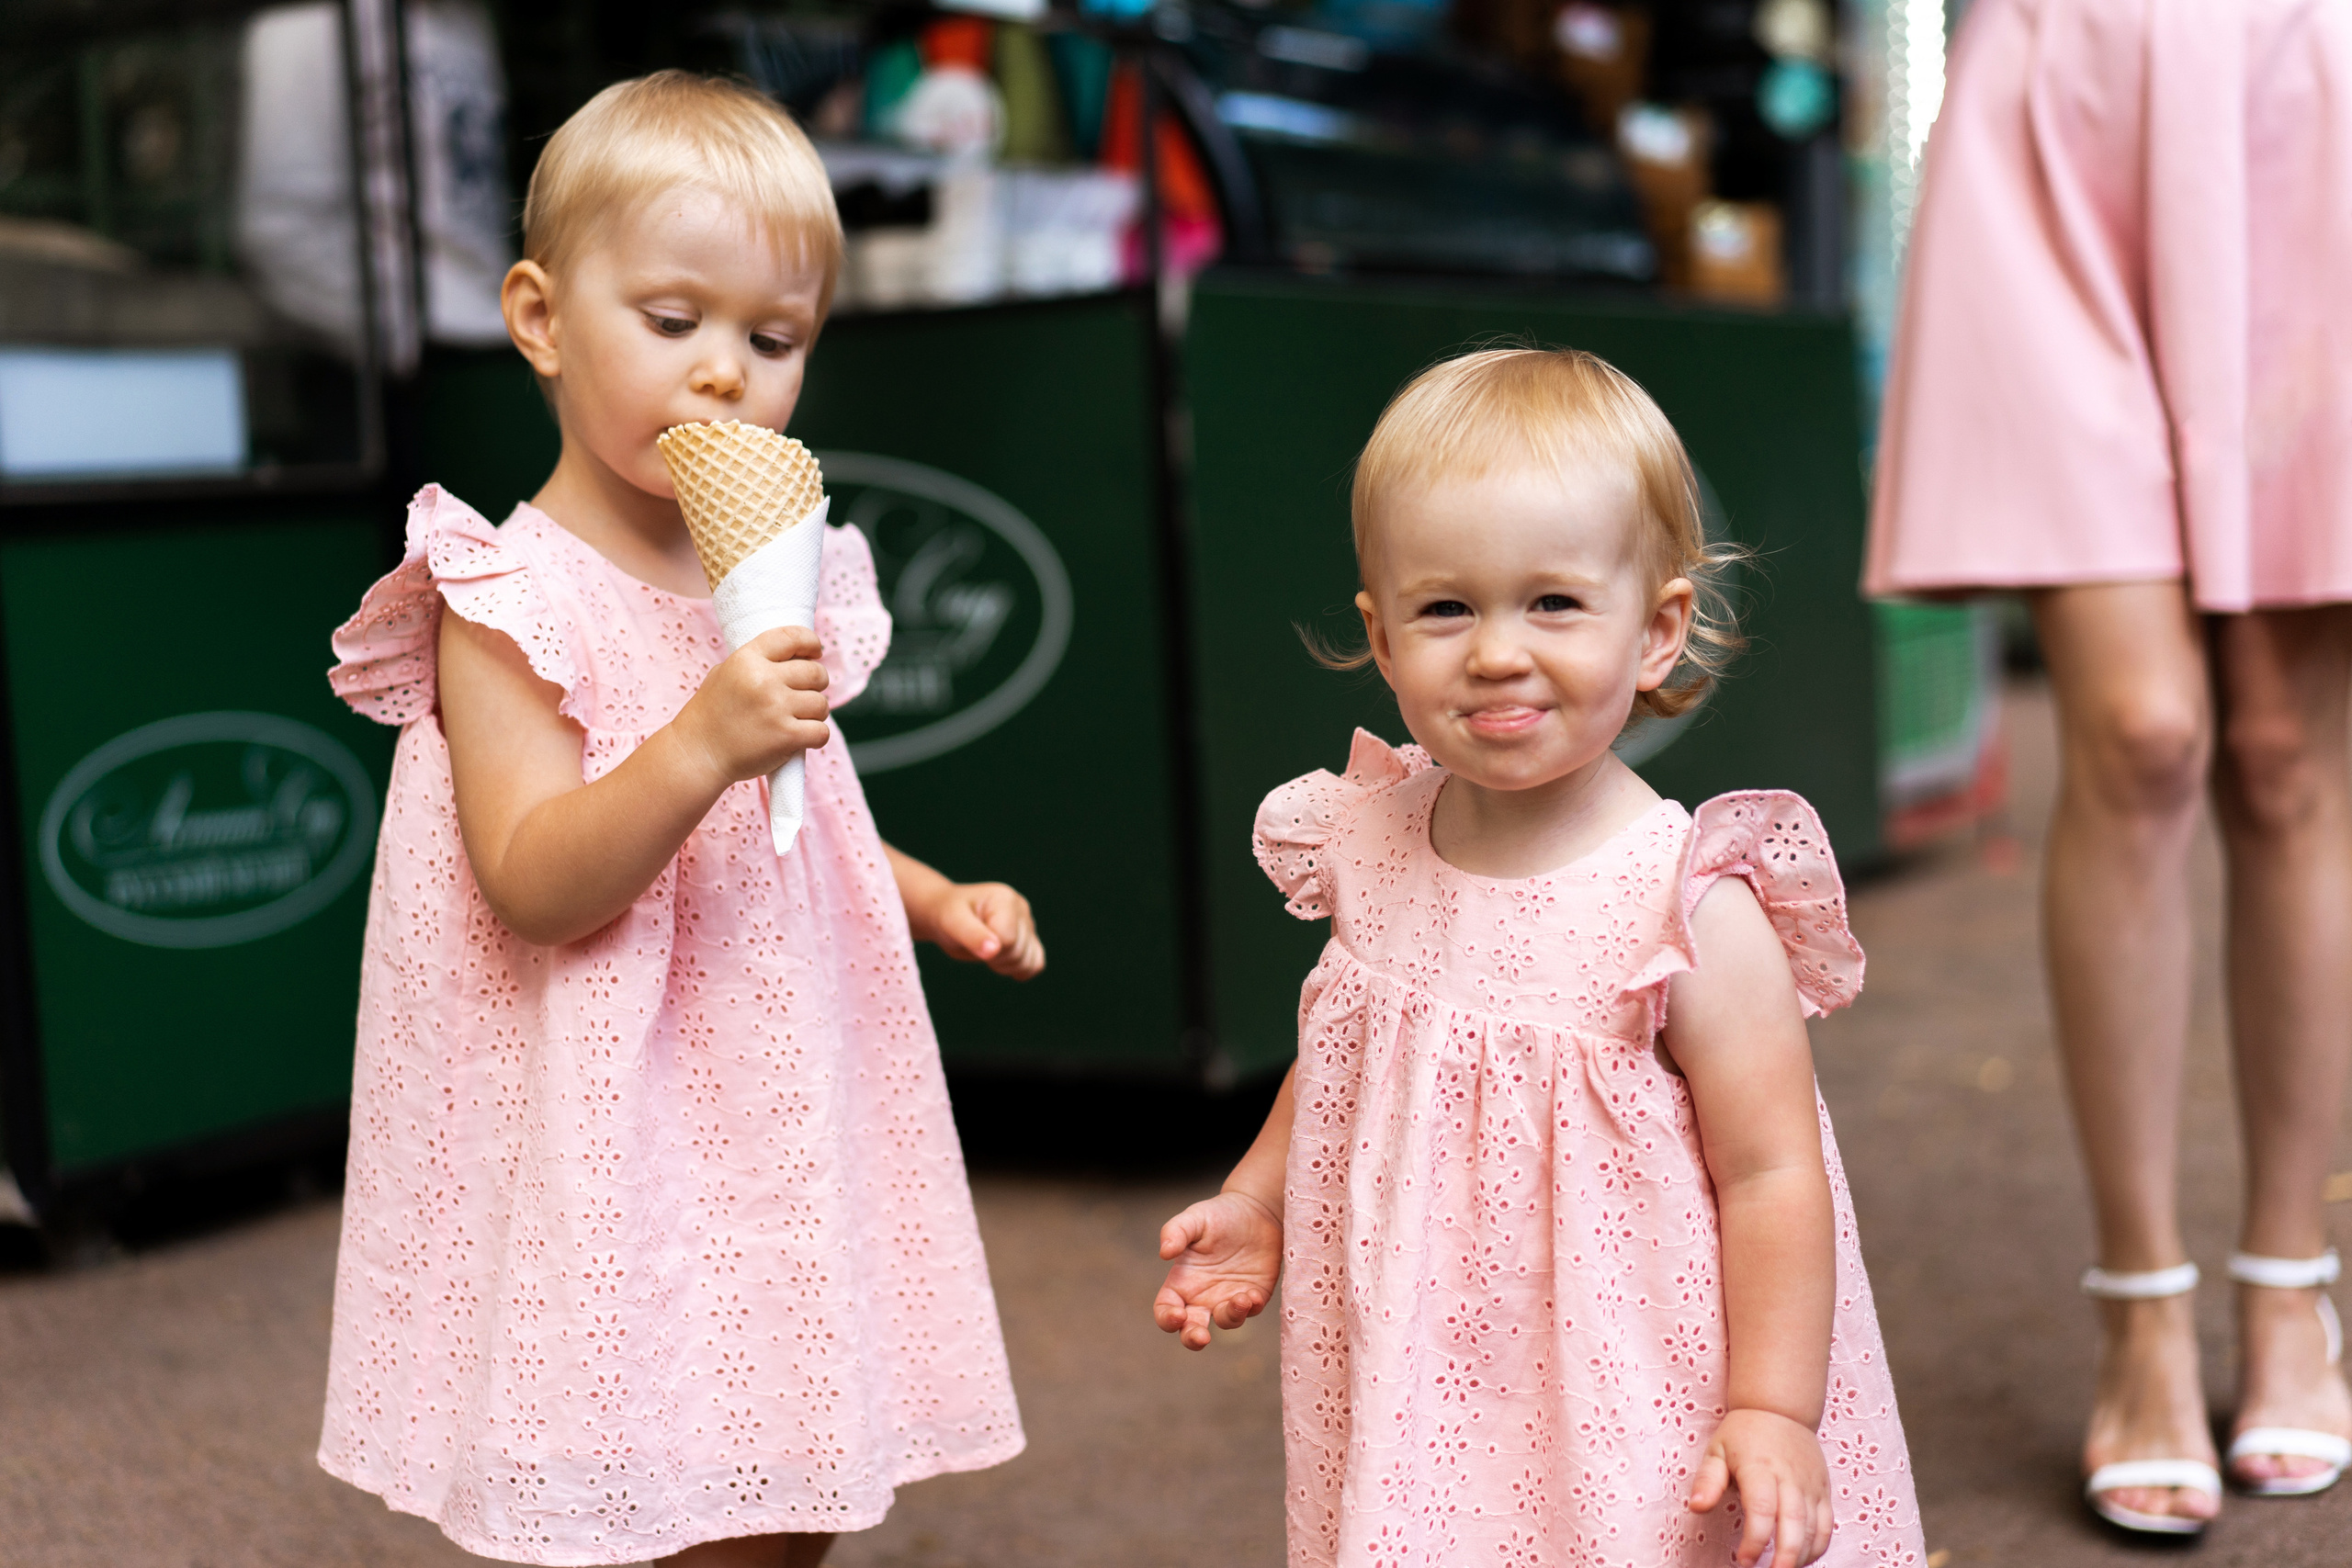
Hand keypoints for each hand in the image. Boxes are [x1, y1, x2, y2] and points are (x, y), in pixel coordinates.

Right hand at [673, 626, 830, 786]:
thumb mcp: (723, 675)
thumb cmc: (711, 716)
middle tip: (805, 695)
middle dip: (817, 684)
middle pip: (815, 672)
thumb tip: (794, 655)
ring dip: (816, 713)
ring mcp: (776, 708)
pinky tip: (803, 738)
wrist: (697, 754)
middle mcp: (763, 680)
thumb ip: (755, 663)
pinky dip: (817, 736)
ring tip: (799, 719)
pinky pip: (822, 731)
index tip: (815, 653)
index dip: (811, 643)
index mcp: (747, 659)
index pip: (792, 637)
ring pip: (821, 703)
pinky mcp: (786, 736)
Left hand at [917, 880, 1044, 978]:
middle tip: (976, 946)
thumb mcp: (952, 923)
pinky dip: (1020, 970)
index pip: (1008, 940)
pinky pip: (1036, 964)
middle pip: (1018, 953)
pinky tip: (1000, 962)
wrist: (946, 914)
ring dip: (1006, 966)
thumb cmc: (947, 916)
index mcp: (1004, 899)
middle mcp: (1021, 908)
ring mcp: (1027, 923)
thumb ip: (973, 935)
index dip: (989, 950)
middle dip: (996, 959)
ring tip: (987, 951)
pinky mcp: (1029, 938)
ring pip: (1030, 961)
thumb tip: (993, 951)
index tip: (972, 940)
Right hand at [1153, 1191, 1281, 1350]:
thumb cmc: (1219, 1214)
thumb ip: (1175, 1231)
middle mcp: (1203, 1296)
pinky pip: (1251, 1311)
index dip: (1167, 1318)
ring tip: (1241, 1298)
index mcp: (1182, 1281)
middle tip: (1202, 1337)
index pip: (1165, 1309)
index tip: (1178, 1314)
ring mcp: (1228, 1298)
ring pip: (1225, 1322)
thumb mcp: (1194, 1218)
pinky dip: (1252, 1308)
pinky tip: (1253, 1294)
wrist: (1256, 1209)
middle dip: (1193, 1338)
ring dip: (1230, 1316)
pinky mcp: (1255, 1296)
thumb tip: (1164, 1252)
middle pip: (1191, 1330)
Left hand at [1687, 1408, 1834, 1567]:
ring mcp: (1810, 1485)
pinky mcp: (1823, 1490)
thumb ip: (1707, 1480)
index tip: (1743, 1561)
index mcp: (1760, 1468)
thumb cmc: (1744, 1433)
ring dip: (1800, 1556)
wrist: (1781, 1409)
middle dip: (1784, 1557)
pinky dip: (1818, 1546)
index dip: (1754, 1540)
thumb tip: (1696, 1506)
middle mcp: (1790, 1478)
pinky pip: (1827, 1525)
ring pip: (1814, 1528)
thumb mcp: (1717, 1450)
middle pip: (1794, 1524)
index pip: (1761, 1510)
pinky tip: (1801, 1559)